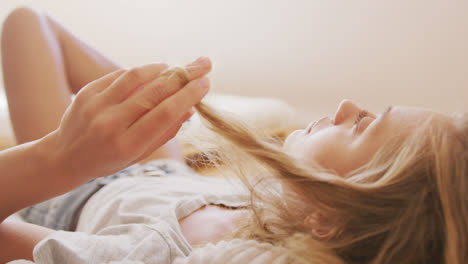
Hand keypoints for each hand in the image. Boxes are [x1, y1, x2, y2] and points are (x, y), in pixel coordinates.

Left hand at [41, 57, 211, 183]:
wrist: (64, 157)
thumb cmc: (108, 160)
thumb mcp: (139, 155)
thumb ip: (165, 133)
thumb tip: (190, 108)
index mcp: (127, 144)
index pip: (165, 113)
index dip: (188, 95)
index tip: (205, 83)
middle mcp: (110, 123)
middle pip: (155, 91)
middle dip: (184, 75)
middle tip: (204, 64)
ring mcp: (96, 105)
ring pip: (136, 76)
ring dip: (163, 68)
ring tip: (178, 68)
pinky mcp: (87, 91)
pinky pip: (120, 76)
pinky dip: (142, 72)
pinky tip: (154, 72)